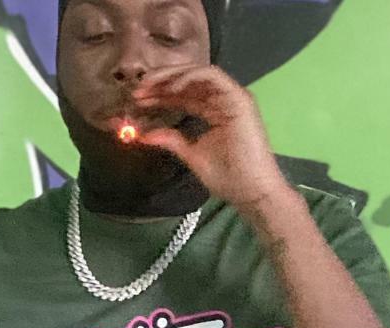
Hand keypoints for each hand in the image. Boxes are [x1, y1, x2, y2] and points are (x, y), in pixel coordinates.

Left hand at [131, 66, 287, 213]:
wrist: (251, 191)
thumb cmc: (227, 178)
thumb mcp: (191, 155)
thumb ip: (170, 140)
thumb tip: (144, 134)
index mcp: (213, 112)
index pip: (184, 96)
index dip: (160, 94)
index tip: (138, 100)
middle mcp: (223, 100)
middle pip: (189, 81)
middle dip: (161, 82)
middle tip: (138, 90)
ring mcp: (232, 97)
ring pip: (199, 73)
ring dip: (172, 76)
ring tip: (150, 85)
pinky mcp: (239, 97)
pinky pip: (212, 76)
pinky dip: (191, 77)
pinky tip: (171, 88)